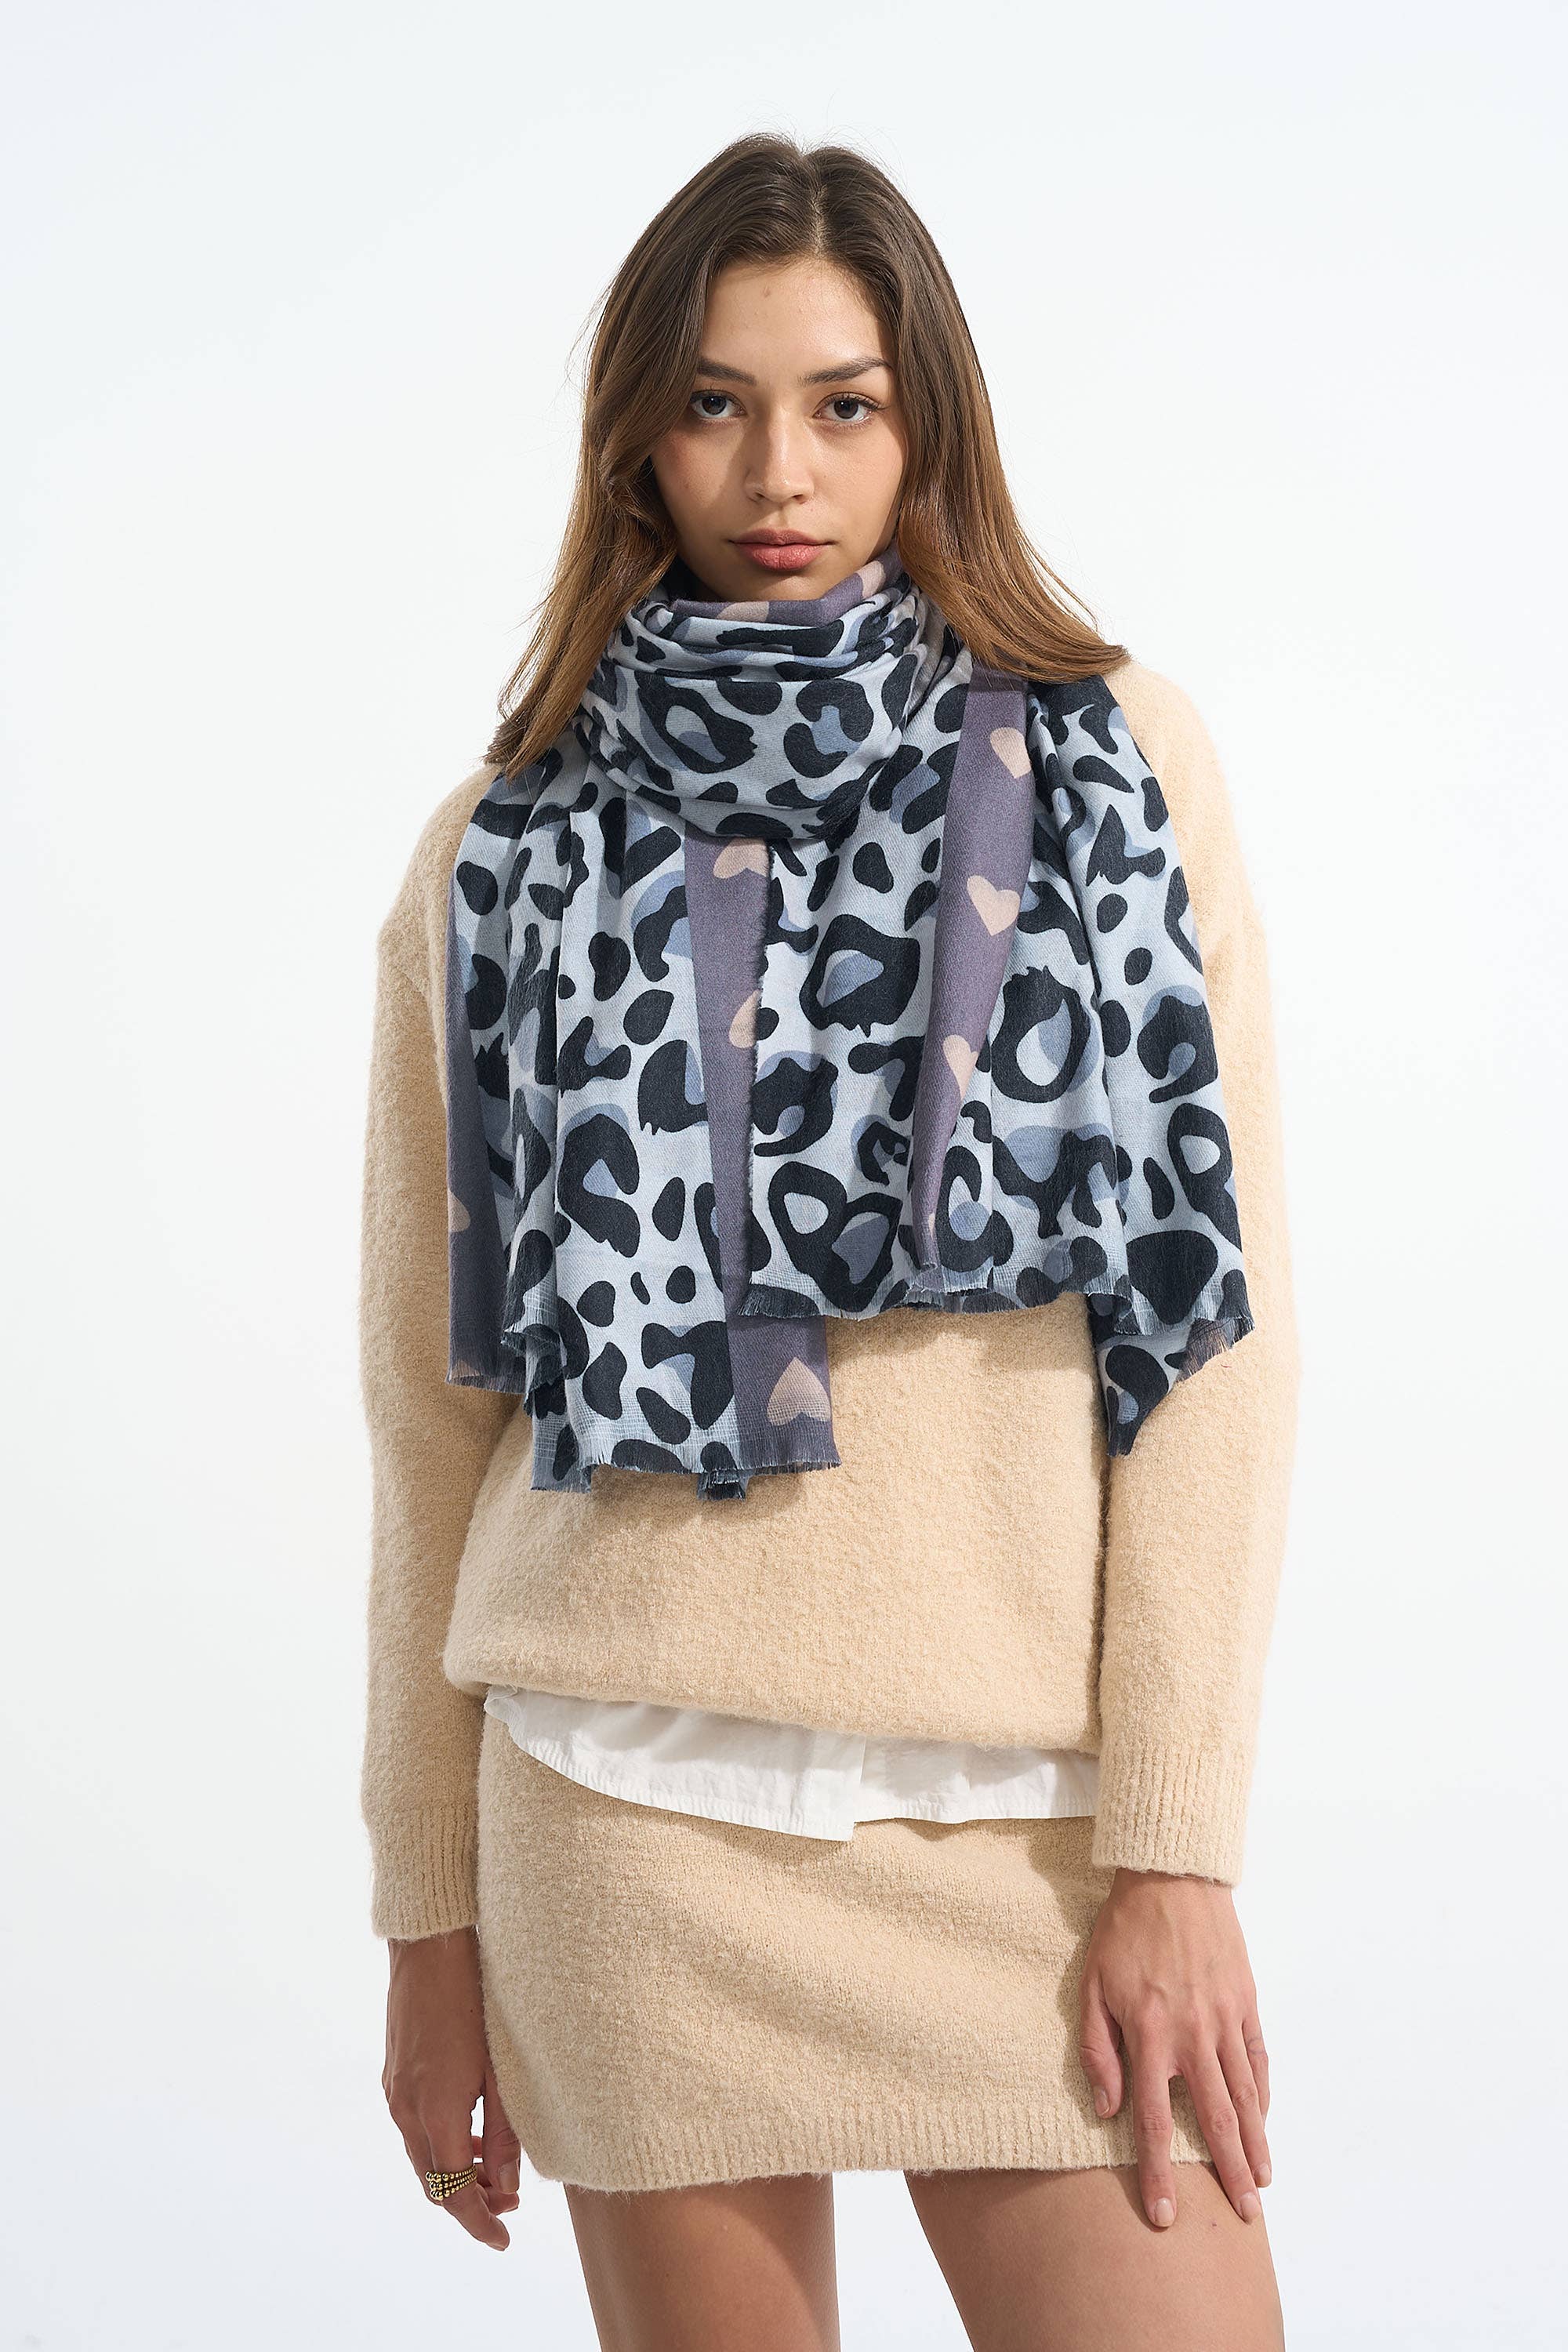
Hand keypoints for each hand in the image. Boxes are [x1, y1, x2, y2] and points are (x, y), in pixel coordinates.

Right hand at [383, 1924, 521, 2249]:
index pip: (453, 2192)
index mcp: (434, 2113)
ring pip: (421, 2158)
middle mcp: (405, 2110)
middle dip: (468, 2203)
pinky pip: (414, 2130)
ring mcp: (394, 2092)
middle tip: (509, 2208)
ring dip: (454, 2174)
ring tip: (495, 2175)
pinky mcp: (393, 2075)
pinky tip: (470, 2136)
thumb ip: (504, 2133)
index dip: (479, 2222)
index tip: (504, 2239)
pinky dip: (441, 2146)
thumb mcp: (501, 2069)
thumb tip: (508, 2189)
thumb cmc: (476, 1998)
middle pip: (432, 2182)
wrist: (431, 1947)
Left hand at [1078, 1867, 1270, 2230]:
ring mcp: (1225, 2020)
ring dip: (1255, 2144)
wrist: (1171, 1876)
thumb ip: (1097, 2050)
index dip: (1158, 2171)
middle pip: (1215, 2120)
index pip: (1154, 2121)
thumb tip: (1108, 2108)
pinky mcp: (1246, 2002)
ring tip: (1262, 2183)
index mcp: (1151, 2035)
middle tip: (1241, 2216)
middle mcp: (1193, 2036)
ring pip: (1245, 2096)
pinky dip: (1263, 2094)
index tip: (1164, 2214)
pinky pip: (1258, 2059)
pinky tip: (1264, 2121)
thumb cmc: (1123, 1932)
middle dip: (1227, 2173)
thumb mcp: (1091, 1986)